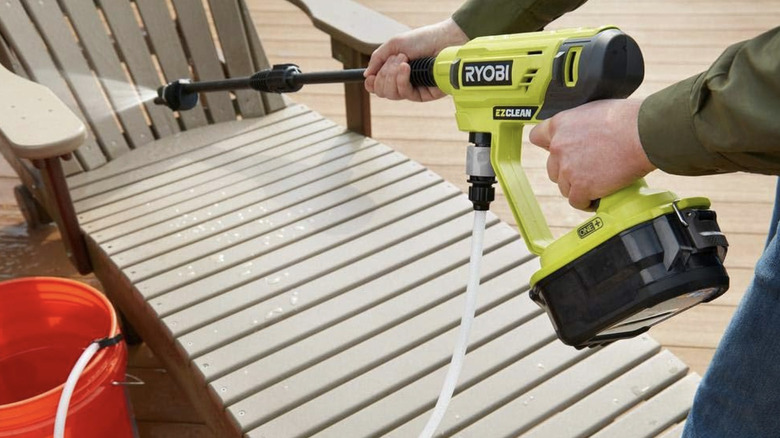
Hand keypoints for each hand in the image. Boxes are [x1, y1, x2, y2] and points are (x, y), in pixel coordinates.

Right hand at [364, 18, 468, 100]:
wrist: (444, 40)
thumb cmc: (423, 40)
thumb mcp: (395, 44)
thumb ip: (378, 58)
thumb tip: (366, 75)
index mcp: (394, 72)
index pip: (377, 86)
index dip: (372, 84)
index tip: (371, 76)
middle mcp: (402, 83)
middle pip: (382, 91)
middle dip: (384, 74)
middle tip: (397, 58)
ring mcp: (413, 90)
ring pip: (391, 94)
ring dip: (392, 75)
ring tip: (404, 60)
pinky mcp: (423, 95)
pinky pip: (405, 94)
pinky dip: (402, 79)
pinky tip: (406, 68)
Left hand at [529, 99, 655, 209]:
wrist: (644, 133)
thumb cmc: (628, 119)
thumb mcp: (594, 111)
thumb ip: (579, 126)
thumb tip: (582, 134)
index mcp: (560, 124)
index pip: (537, 137)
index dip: (549, 146)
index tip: (559, 152)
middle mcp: (558, 147)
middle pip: (553, 168)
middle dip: (568, 171)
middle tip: (589, 170)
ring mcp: (568, 169)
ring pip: (564, 187)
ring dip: (579, 187)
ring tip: (598, 183)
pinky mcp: (581, 187)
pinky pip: (577, 201)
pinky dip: (587, 201)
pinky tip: (599, 197)